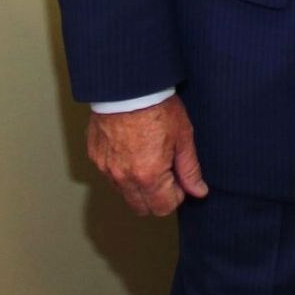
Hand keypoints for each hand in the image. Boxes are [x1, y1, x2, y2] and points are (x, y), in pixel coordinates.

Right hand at [86, 97, 208, 215]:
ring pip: (124, 193)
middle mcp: (124, 178)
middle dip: (157, 197)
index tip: (180, 179)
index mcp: (148, 175)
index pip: (163, 208)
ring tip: (150, 157)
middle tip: (167, 172)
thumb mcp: (183, 136)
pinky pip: (110, 176)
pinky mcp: (95, 158)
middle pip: (141, 208)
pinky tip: (133, 150)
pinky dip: (123, 170)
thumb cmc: (158, 107)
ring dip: (139, 186)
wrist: (129, 86)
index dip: (176, 196)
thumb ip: (189, 169)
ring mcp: (106, 169)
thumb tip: (198, 191)